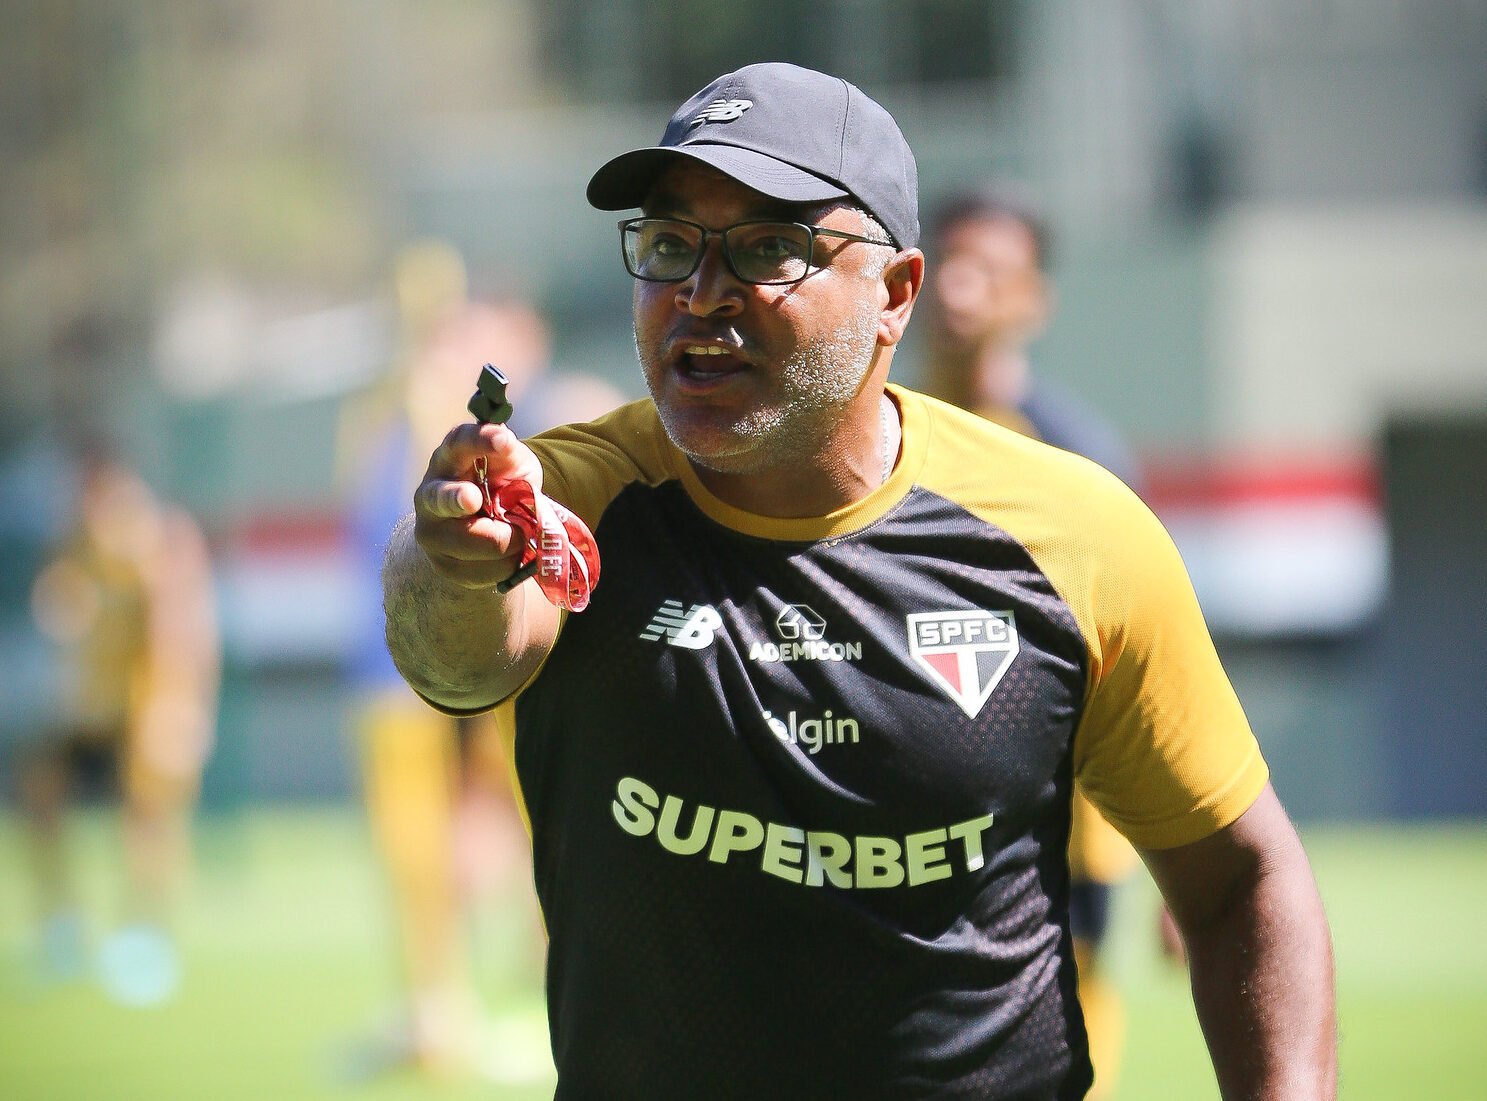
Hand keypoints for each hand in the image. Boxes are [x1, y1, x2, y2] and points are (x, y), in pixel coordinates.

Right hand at [412, 421, 543, 588]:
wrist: (480, 528)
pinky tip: (505, 551)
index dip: (480, 440)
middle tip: (472, 499)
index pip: (460, 443)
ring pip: (485, 543)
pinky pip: (492, 570)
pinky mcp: (445, 567)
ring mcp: (432, 533)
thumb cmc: (498, 484)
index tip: (504, 439)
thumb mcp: (510, 464)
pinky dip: (511, 562)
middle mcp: (430, 495)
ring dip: (513, 539)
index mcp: (448, 459)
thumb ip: (508, 455)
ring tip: (515, 530)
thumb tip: (506, 444)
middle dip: (457, 499)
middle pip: (442, 498)